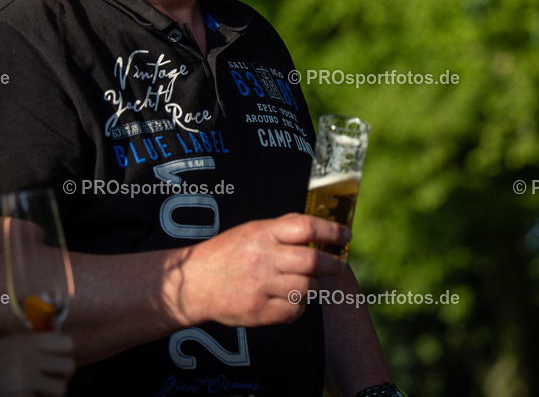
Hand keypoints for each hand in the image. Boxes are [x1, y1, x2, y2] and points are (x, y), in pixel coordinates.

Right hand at [0, 332, 74, 396]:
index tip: (56, 358)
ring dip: (51, 392)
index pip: (66, 343)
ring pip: (60, 389)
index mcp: (25, 342)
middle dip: (62, 375)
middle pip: (68, 366)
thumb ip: (28, 343)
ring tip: (39, 391)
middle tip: (51, 378)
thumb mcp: (2, 345)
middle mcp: (28, 359)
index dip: (64, 352)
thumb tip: (55, 342)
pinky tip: (22, 396)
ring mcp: (24, 381)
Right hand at [176, 213, 349, 326]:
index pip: (306, 227)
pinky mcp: (258, 311)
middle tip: (338, 265)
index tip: (345, 235)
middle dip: (332, 264)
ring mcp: (260, 286)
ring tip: (309, 282)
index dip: (332, 230)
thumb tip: (319, 230)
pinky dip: (299, 306)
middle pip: (312, 260)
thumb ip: (282, 230)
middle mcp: (262, 258)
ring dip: (314, 286)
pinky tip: (292, 299)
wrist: (193, 282)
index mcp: (262, 233)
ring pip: (306, 288)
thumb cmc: (227, 253)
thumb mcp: (252, 230)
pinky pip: (293, 311)